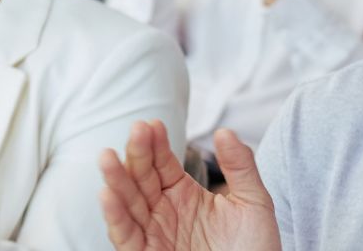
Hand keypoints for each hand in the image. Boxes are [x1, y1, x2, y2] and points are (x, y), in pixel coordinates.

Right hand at [98, 122, 279, 250]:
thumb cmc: (254, 248)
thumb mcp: (253, 203)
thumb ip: (241, 167)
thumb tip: (224, 131)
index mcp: (184, 194)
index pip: (164, 163)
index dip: (156, 143)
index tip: (152, 124)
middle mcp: (164, 211)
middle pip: (141, 178)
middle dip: (136, 155)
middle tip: (135, 131)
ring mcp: (154, 234)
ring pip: (128, 204)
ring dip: (116, 181)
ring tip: (108, 158)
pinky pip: (126, 237)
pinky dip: (115, 217)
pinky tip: (108, 196)